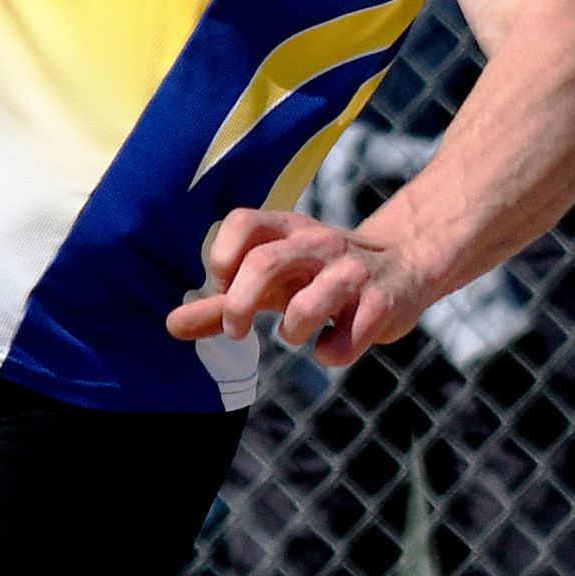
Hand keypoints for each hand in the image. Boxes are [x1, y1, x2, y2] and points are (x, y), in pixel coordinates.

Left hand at [165, 206, 424, 367]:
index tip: (222, 285)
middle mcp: (318, 242)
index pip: (241, 222)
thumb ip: (222, 304)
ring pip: (310, 302)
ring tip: (295, 334)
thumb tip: (170, 325)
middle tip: (236, 330)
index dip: (222, 256)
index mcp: (286, 229)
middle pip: (265, 263)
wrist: (404, 267)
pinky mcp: (382, 303)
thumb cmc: (318, 277)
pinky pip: (349, 338)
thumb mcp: (272, 282)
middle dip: (240, 303)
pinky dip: (332, 353)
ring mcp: (352, 271)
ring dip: (293, 329)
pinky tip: (331, 348)